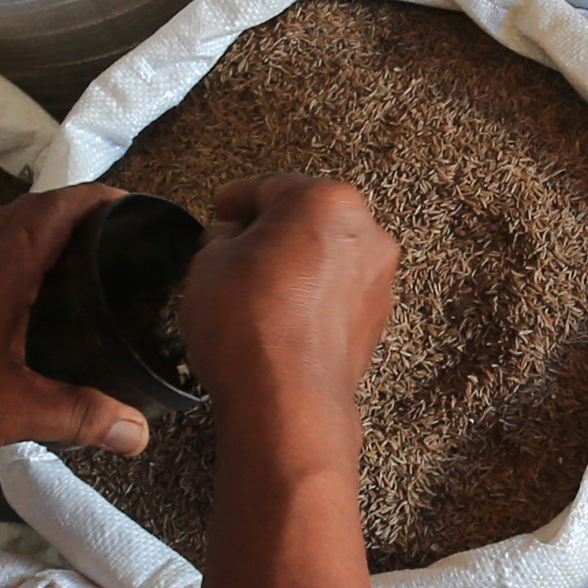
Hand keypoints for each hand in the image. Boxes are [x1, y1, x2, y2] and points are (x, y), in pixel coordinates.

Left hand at [0, 182, 156, 474]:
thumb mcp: (10, 412)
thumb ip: (79, 416)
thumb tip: (137, 433)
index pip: (61, 205)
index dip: (103, 199)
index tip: (137, 209)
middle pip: (31, 208)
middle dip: (75, 215)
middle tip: (113, 242)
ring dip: (33, 232)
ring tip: (68, 268)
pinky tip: (7, 303)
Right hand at [177, 172, 397, 454]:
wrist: (286, 401)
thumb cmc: (248, 324)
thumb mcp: (210, 261)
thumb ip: (224, 237)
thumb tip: (233, 239)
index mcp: (328, 200)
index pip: (273, 186)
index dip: (237, 197)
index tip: (221, 207)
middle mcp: (366, 234)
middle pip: (309, 217)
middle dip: (271, 229)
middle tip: (232, 244)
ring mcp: (377, 280)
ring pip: (327, 256)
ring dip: (294, 263)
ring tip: (252, 285)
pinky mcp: (376, 321)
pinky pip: (336, 293)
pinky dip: (311, 295)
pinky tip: (278, 314)